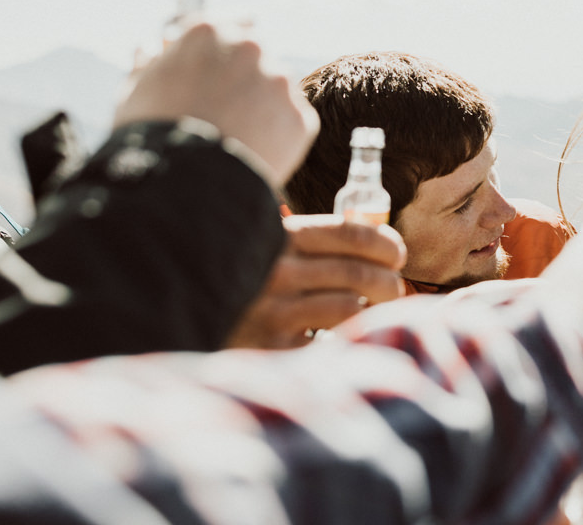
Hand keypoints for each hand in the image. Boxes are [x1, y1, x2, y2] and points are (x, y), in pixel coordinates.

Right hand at [115, 22, 317, 186]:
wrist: (181, 187)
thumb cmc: (149, 137)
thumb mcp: (136, 91)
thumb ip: (150, 63)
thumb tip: (151, 48)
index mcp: (208, 32)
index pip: (221, 28)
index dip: (213, 52)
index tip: (210, 69)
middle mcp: (250, 47)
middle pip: (253, 56)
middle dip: (240, 78)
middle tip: (221, 111)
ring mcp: (279, 82)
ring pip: (275, 89)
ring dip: (261, 107)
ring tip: (233, 140)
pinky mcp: (300, 118)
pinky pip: (291, 123)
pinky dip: (277, 136)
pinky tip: (251, 155)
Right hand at [226, 214, 405, 348]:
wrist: (185, 313)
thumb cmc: (244, 279)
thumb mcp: (269, 247)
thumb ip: (312, 241)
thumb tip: (379, 240)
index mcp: (280, 238)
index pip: (352, 233)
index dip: (385, 243)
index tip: (397, 254)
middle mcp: (277, 272)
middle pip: (359, 272)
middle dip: (389, 281)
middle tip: (393, 287)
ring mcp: (274, 313)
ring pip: (350, 308)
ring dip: (370, 311)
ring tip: (368, 312)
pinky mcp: (272, 349)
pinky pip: (330, 342)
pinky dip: (344, 337)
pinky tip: (341, 335)